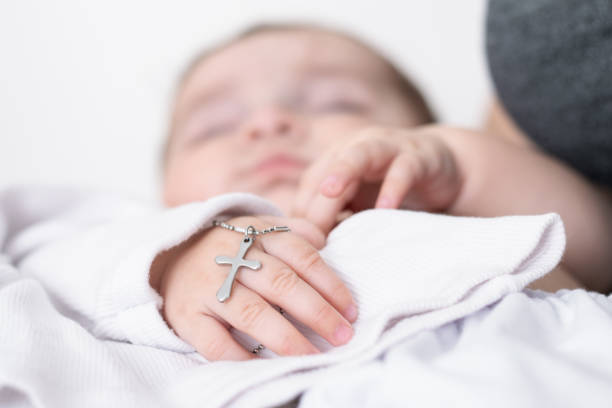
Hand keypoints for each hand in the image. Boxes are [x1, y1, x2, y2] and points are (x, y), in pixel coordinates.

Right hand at [154, 215, 356, 360]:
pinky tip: (265, 365)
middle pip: (281, 283)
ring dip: (287, 337)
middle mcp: (231, 257)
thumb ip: (291, 231)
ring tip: (314, 355)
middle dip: (317, 312)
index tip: (350, 310)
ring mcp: (207, 287)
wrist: (167, 258)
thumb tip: (327, 240)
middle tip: (343, 336)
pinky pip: (215, 341)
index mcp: (255, 233)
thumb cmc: (226, 249)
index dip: (329, 283)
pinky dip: (240, 355)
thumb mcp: (256, 229)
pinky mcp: (187, 315)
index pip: (300, 255)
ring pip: (252, 313)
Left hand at [292, 126, 462, 233]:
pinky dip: (393, 187)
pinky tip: (385, 208)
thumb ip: (337, 218)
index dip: (302, 213)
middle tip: (313, 237)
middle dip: (317, 203)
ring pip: (360, 155)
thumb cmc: (392, 188)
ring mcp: (387, 149)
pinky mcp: (417, 157)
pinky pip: (403, 170)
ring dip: (343, 170)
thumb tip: (309, 248)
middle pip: (327, 172)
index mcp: (337, 159)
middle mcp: (356, 148)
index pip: (309, 186)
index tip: (301, 244)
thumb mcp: (361, 204)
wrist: (443, 170)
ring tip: (330, 191)